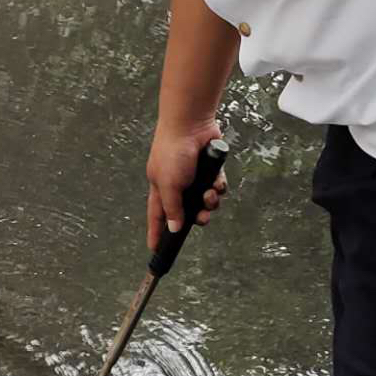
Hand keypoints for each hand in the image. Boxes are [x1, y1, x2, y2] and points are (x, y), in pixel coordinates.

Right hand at [145, 120, 229, 254]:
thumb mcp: (168, 184)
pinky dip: (218, 187)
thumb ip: (172, 209)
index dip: (156, 234)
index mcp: (160, 189)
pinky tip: (216, 181)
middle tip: (202, 217)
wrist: (191, 125)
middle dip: (198, 217)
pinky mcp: (209, 170)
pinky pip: (217, 187)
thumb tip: (174, 228)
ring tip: (210, 193)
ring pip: (205, 202)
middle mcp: (177, 185)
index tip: (156, 250)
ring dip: (210, 201)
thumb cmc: (172, 151)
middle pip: (187, 213)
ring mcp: (194, 178)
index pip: (156, 217)